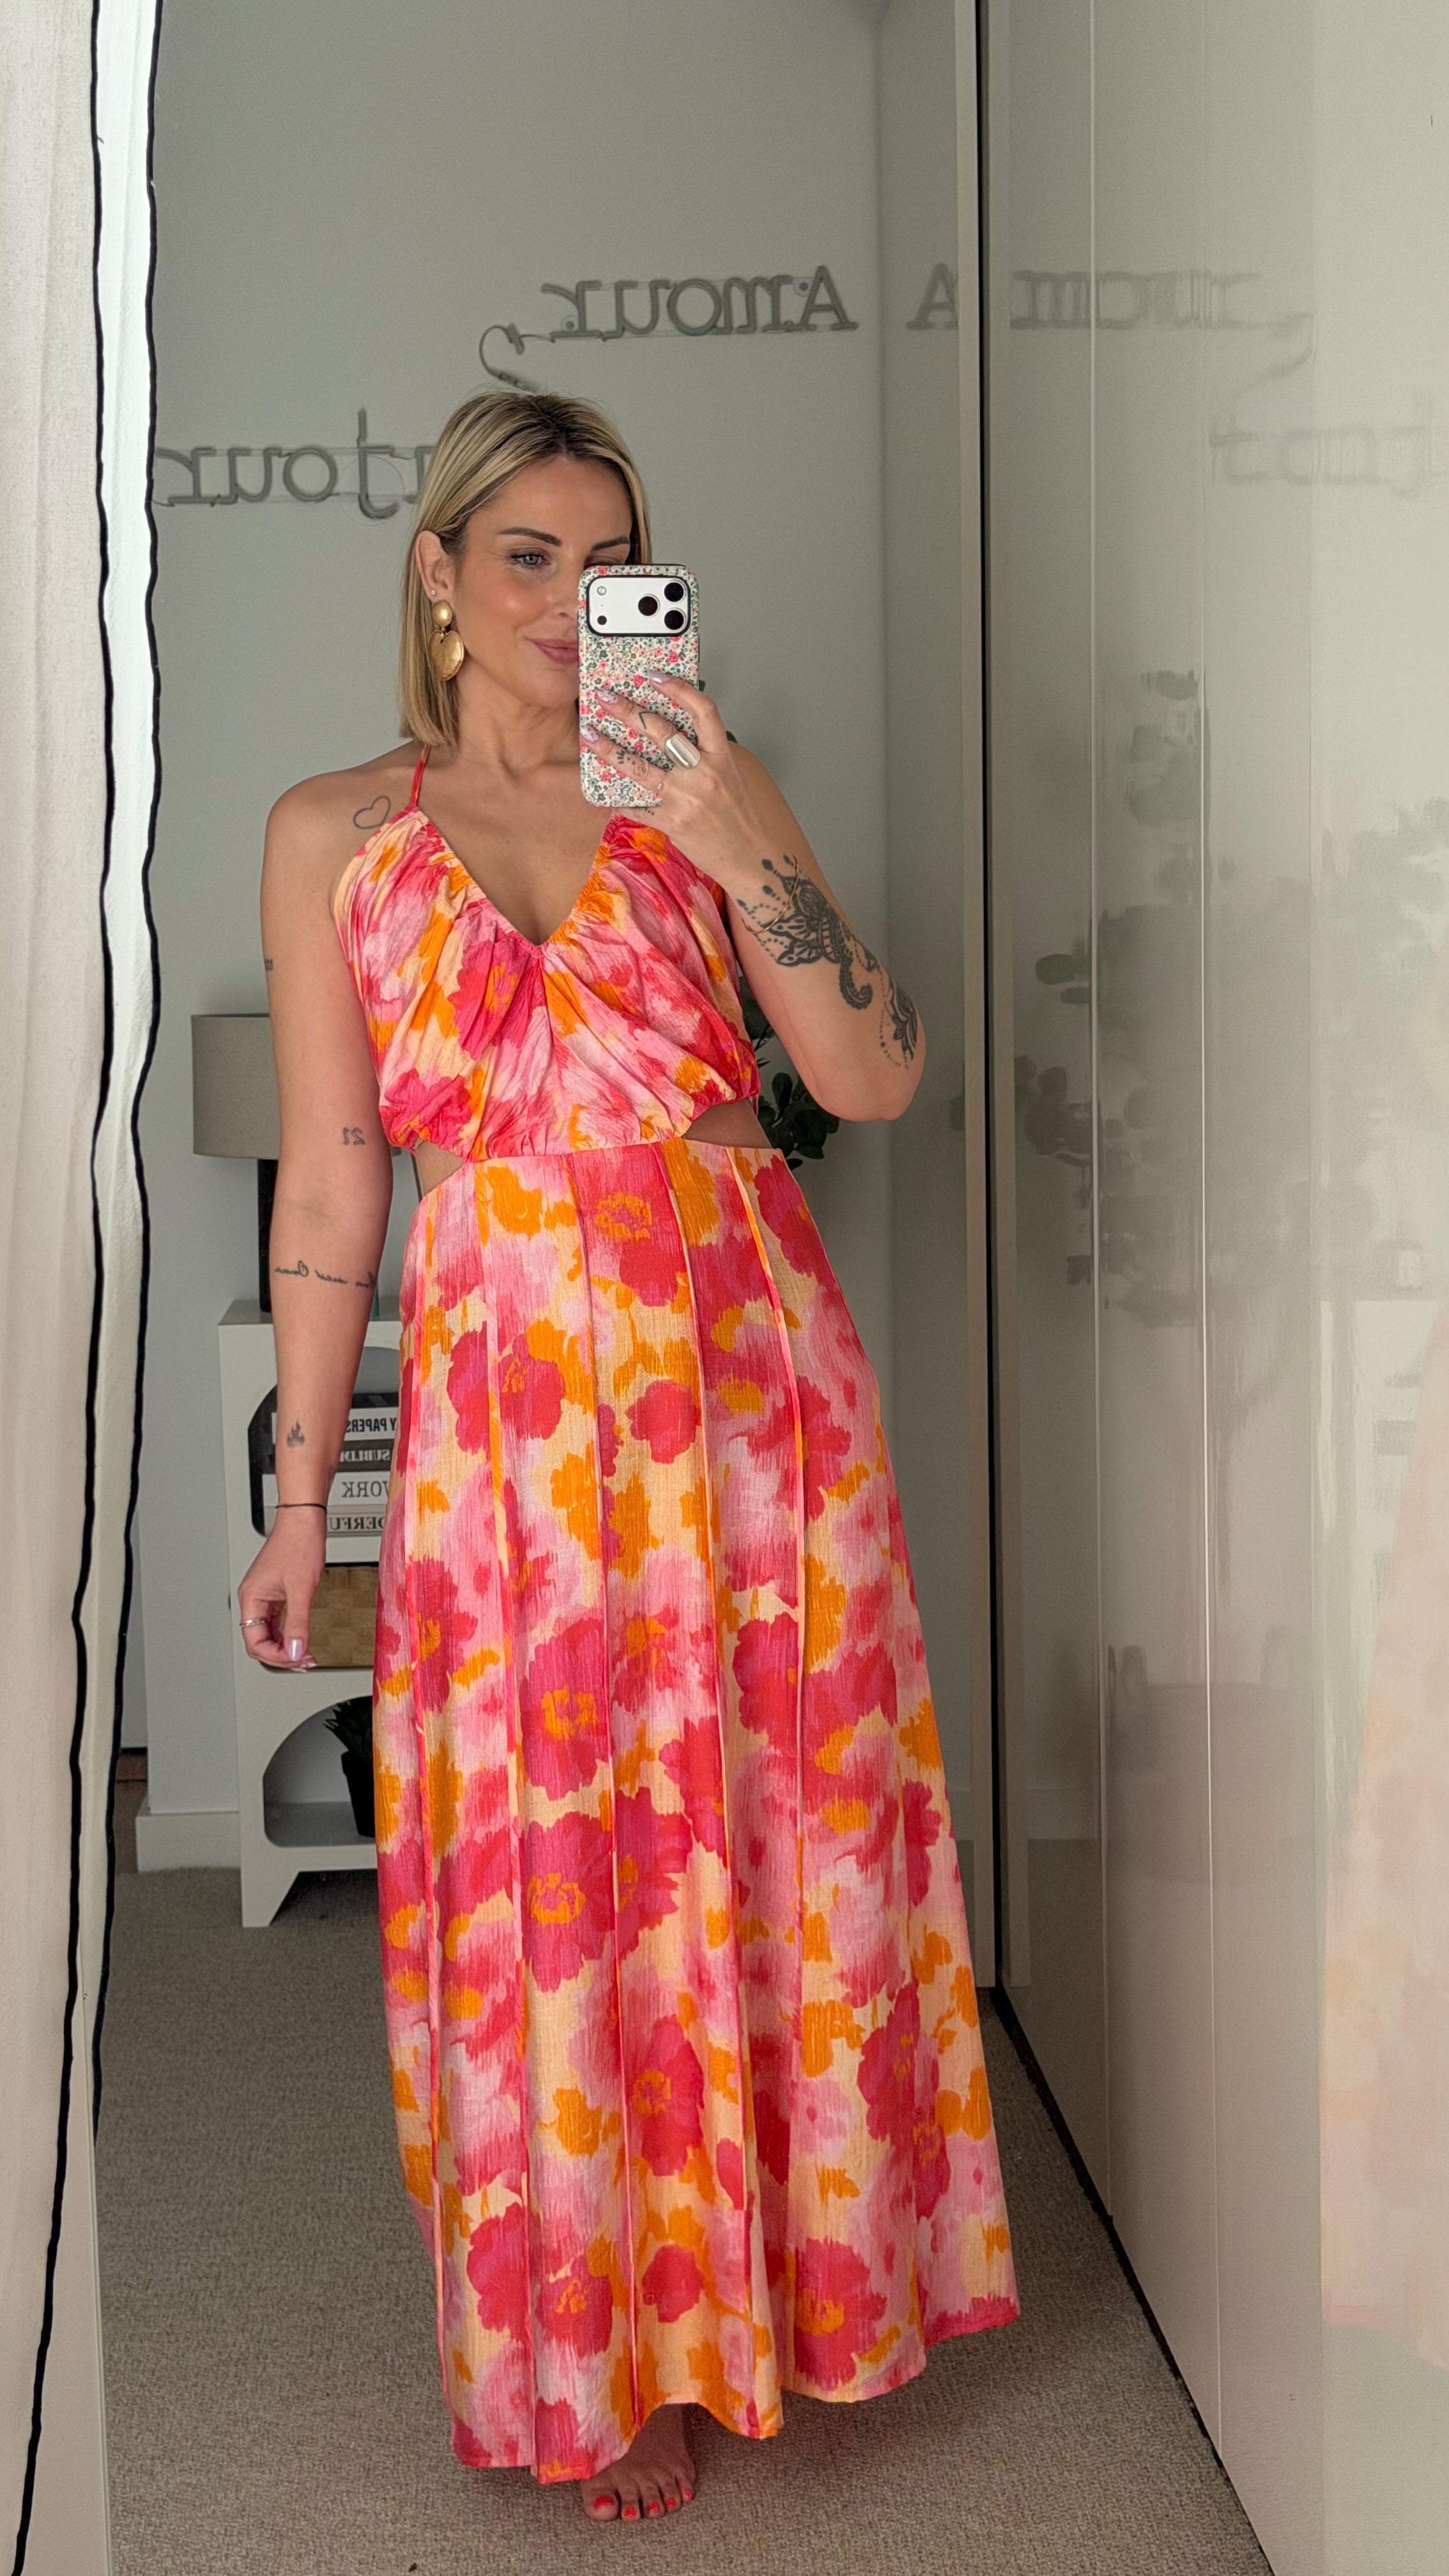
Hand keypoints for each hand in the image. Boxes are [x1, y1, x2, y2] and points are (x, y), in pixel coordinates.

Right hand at [237, 1517, 325, 1669]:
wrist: (304, 1520)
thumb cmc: (298, 1543)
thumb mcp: (301, 1588)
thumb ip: (298, 1623)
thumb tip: (297, 1650)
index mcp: (251, 1598)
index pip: (255, 1642)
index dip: (276, 1655)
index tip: (297, 1659)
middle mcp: (253, 1598)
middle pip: (259, 1641)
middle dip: (281, 1654)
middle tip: (303, 1661)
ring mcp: (263, 1596)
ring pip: (267, 1633)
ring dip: (285, 1646)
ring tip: (304, 1655)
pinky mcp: (275, 1592)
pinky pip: (276, 1622)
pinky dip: (288, 1633)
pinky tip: (301, 1638)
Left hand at [582, 677, 771, 894]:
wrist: (749, 857)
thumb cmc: (738, 815)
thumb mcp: (728, 775)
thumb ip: (703, 754)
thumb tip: (667, 735)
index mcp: (722, 756)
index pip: (702, 710)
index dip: (677, 688)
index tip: (653, 676)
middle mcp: (704, 774)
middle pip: (661, 732)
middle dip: (628, 711)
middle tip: (605, 697)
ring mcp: (686, 799)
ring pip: (639, 768)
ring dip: (609, 750)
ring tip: (590, 736)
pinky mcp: (672, 823)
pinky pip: (637, 807)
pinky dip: (617, 799)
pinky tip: (602, 792)